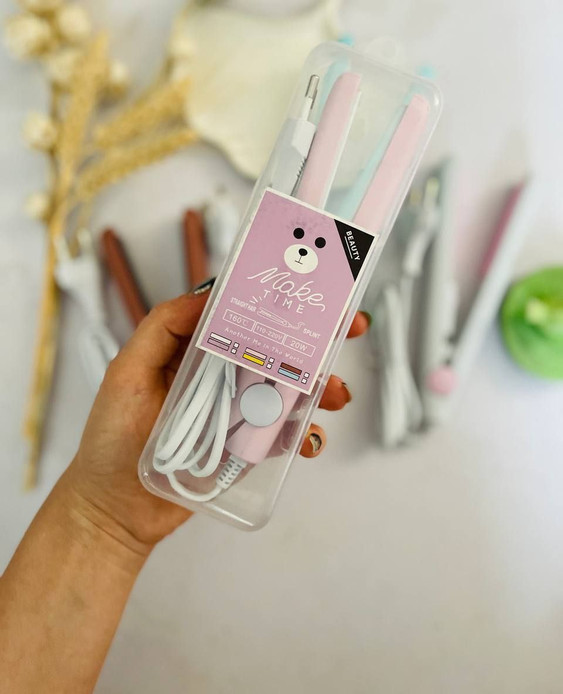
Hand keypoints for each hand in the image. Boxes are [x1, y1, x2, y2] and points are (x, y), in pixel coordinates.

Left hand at [64, 289, 368, 553]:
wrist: (116, 510)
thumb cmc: (113, 439)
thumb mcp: (127, 371)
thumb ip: (161, 328)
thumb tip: (206, 294)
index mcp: (197, 352)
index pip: (243, 317)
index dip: (278, 302)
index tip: (310, 292)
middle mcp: (222, 377)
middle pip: (276, 351)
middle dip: (315, 340)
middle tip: (348, 331)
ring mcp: (237, 413)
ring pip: (289, 392)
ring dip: (319, 389)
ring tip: (333, 395)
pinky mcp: (247, 449)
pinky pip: (284, 436)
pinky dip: (305, 435)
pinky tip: (308, 440)